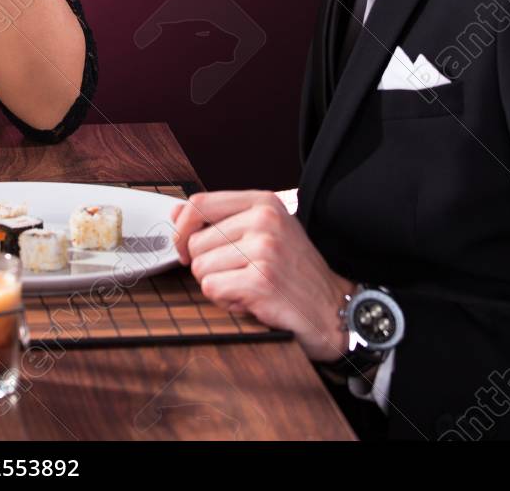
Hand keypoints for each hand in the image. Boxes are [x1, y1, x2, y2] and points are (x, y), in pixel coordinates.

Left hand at [170, 190, 354, 361]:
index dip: (182, 229)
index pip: (199, 204)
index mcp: (264, 202)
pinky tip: (251, 300)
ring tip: (248, 286)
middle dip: (208, 266)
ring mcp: (264, 250)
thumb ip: (221, 220)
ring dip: (219, 285)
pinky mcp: (261, 281)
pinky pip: (212, 290)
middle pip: (196, 242)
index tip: (185, 247)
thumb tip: (176, 214)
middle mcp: (265, 220)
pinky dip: (226, 301)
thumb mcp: (264, 232)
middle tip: (239, 274)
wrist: (333, 307)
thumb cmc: (295, 271)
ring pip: (201, 269)